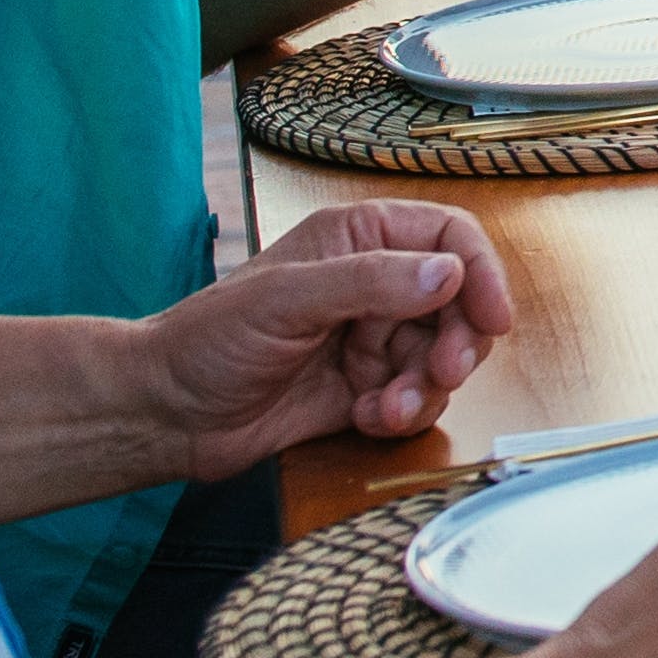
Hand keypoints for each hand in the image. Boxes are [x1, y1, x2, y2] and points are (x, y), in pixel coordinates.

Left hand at [153, 201, 523, 473]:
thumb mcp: (286, 300)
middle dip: (458, 342)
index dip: (481, 274)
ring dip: (426, 387)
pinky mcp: (364, 389)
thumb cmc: (206, 340)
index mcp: (358, 240)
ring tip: (386, 406)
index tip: (493, 318)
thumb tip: (449, 273)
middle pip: (458, 304)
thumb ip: (370, 282)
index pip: (449, 239)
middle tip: (442, 371)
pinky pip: (415, 399)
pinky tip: (367, 418)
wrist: (164, 415)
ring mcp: (370, 339)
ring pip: (441, 358)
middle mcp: (373, 285)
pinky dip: (403, 413)